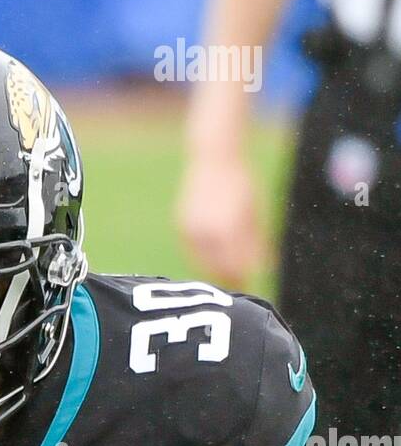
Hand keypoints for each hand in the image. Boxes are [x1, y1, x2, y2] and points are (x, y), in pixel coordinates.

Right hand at [175, 151, 267, 289]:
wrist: (213, 158)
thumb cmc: (241, 183)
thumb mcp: (255, 210)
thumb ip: (257, 240)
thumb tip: (264, 267)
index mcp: (228, 226)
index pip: (235, 265)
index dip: (243, 278)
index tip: (249, 287)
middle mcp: (207, 230)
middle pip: (218, 268)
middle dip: (229, 279)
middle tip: (238, 287)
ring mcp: (192, 229)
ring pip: (202, 264)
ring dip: (214, 272)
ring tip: (226, 277)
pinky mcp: (182, 227)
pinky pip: (193, 253)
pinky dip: (203, 260)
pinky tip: (213, 261)